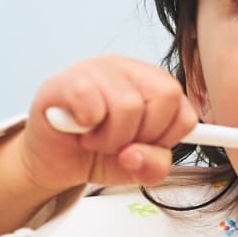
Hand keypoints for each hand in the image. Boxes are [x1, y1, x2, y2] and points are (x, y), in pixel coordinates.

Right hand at [20, 55, 199, 191]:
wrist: (52, 161)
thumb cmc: (95, 153)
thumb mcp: (134, 167)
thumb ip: (153, 165)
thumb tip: (137, 155)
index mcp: (152, 85)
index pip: (185, 111)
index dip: (166, 139)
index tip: (143, 147)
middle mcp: (128, 70)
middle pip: (166, 97)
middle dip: (142, 136)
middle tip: (117, 143)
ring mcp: (96, 69)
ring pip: (129, 104)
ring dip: (110, 138)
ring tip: (94, 138)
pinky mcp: (65, 80)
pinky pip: (90, 100)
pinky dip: (87, 124)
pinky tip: (78, 126)